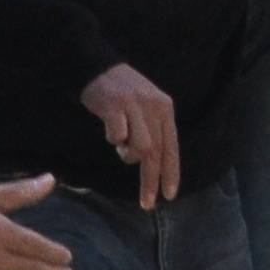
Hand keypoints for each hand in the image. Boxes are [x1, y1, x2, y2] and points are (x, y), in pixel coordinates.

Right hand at [81, 63, 180, 206]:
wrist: (97, 66)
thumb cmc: (122, 92)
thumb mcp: (146, 107)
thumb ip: (153, 131)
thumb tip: (153, 164)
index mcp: (165, 108)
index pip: (172, 147)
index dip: (171, 173)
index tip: (169, 196)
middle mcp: (153, 107)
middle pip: (156, 153)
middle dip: (151, 181)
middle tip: (147, 203)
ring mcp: (134, 106)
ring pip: (138, 148)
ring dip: (127, 154)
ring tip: (120, 143)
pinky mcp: (115, 105)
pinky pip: (117, 136)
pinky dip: (113, 138)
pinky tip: (110, 128)